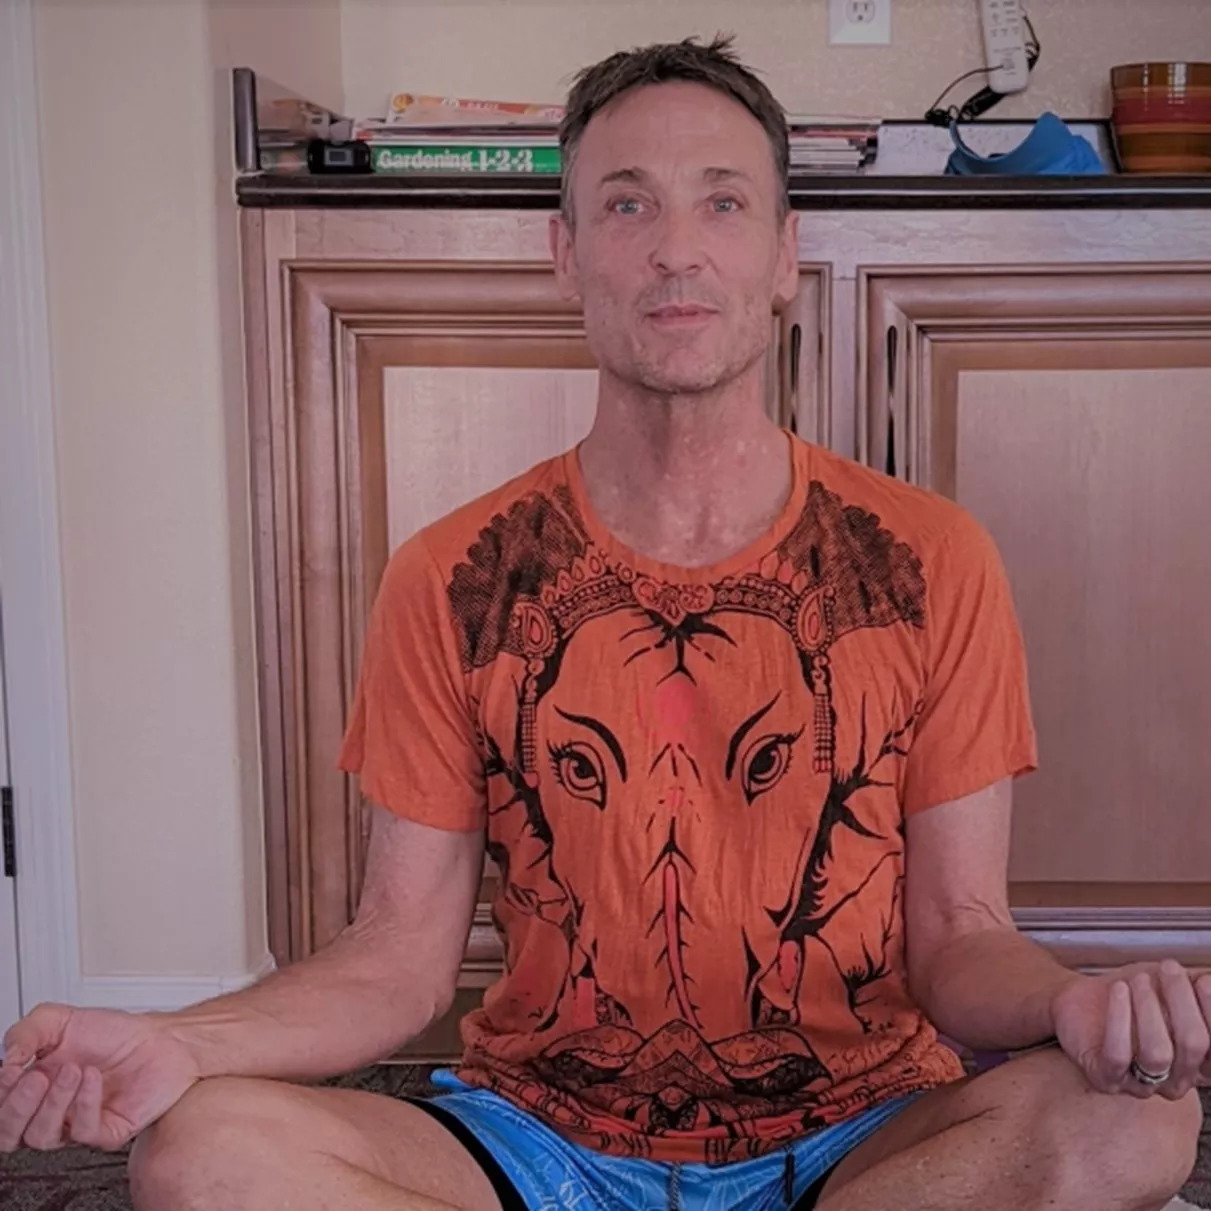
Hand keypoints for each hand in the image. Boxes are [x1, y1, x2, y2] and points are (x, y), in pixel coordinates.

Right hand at [0, 1003, 200, 1151]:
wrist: (161, 1039)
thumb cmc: (114, 1034)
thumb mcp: (62, 1019)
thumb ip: (27, 1032)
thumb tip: (7, 1058)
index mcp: (34, 1089)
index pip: (1, 1110)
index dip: (2, 1096)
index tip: (13, 1070)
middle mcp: (51, 1110)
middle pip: (9, 1135)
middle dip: (16, 1108)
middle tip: (36, 1077)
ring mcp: (76, 1123)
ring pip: (42, 1137)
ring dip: (54, 1101)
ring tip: (74, 1069)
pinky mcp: (105, 1131)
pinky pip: (83, 1132)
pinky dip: (85, 1103)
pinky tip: (93, 1079)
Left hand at [1052, 959, 1210, 1098]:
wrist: (1082, 1001)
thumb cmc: (1134, 997)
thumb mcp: (1171, 989)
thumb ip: (1198, 987)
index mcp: (1199, 1064)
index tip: (1202, 980)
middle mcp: (1176, 1081)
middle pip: (1193, 1045)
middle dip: (1182, 1000)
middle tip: (1168, 968)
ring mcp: (1141, 1085)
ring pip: (1158, 1054)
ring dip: (1149, 1009)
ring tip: (1139, 980)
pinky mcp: (1106, 1078)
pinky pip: (1117, 1056)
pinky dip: (1120, 1018)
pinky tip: (1119, 991)